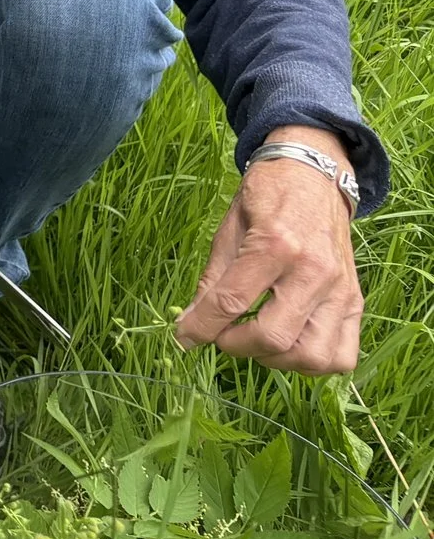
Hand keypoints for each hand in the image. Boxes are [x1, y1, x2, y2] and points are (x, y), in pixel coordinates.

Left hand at [173, 128, 361, 373]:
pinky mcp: (356, 301)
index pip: (233, 302)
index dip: (202, 327)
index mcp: (275, 245)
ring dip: (275, 360)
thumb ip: (212, 279)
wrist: (314, 176)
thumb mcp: (228, 228)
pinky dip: (312, 362)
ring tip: (256, 341)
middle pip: (273, 337)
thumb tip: (190, 323)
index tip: (184, 338)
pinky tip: (289, 345)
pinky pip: (342, 355)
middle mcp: (314, 272)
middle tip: (222, 335)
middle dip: (236, 346)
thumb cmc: (265, 198)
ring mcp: (340, 290)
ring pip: (312, 357)